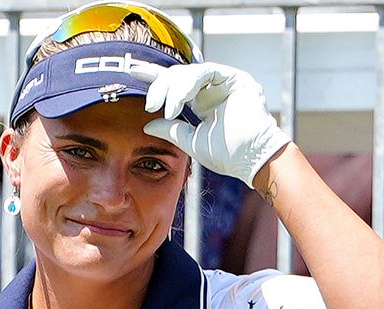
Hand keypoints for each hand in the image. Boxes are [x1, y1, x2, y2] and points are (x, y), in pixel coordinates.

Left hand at [130, 62, 291, 186]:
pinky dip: (187, 86)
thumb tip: (147, 124)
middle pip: (177, 75)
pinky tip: (177, 104)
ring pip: (188, 72)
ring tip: (164, 108)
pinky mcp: (235, 78)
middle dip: (159, 85)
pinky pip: (205, 71)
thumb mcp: (190, 141)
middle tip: (149, 104)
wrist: (252, 160)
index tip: (131, 73)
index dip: (153, 77)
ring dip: (172, 89)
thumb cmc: (227, 155)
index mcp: (201, 102)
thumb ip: (170, 130)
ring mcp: (224, 82)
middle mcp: (211, 89)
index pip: (174, 84)